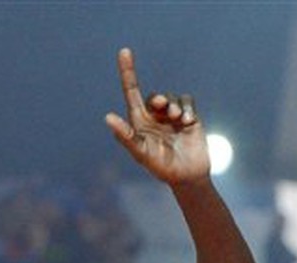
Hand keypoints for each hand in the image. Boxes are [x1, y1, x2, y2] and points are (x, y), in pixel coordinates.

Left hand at [105, 48, 210, 184]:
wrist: (187, 176)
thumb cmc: (160, 167)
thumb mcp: (140, 152)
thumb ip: (125, 135)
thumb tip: (107, 117)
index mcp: (138, 121)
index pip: (131, 91)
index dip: (127, 71)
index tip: (124, 51)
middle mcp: (154, 116)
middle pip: (155, 95)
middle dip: (159, 99)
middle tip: (162, 108)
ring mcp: (172, 115)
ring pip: (173, 97)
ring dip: (175, 106)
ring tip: (178, 121)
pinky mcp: (190, 116)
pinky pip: (188, 100)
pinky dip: (188, 108)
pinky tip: (188, 123)